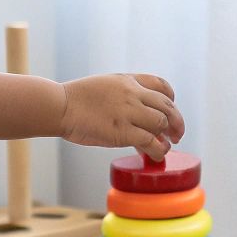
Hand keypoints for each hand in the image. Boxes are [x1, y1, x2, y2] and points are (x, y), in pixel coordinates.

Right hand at [59, 73, 184, 159]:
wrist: (59, 106)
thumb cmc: (76, 101)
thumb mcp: (104, 90)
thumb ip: (124, 102)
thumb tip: (138, 126)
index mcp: (127, 80)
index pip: (161, 85)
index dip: (171, 99)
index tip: (170, 110)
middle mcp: (132, 93)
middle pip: (167, 105)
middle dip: (177, 121)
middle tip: (177, 135)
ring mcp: (128, 111)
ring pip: (162, 122)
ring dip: (168, 137)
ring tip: (165, 147)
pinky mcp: (122, 131)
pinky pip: (150, 141)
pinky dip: (158, 150)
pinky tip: (156, 155)